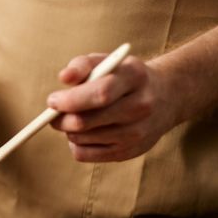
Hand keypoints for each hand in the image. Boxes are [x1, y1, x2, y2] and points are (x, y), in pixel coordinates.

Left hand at [47, 54, 180, 161]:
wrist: (165, 97)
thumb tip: (64, 78)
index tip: (52, 100)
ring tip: (74, 119)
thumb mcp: (107, 62)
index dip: (70, 100)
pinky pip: (84, 154)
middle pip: (86, 121)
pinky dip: (74, 144)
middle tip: (53, 114)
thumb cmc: (122, 77)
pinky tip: (83, 133)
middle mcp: (140, 106)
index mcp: (134, 77)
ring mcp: (136, 133)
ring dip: (68, 130)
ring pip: (81, 139)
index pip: (99, 94)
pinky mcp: (128, 152)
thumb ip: (82, 65)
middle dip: (61, 119)